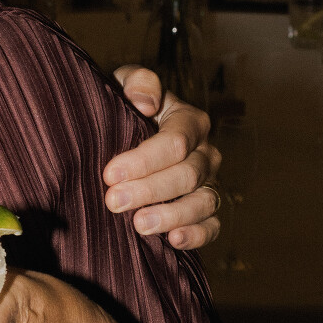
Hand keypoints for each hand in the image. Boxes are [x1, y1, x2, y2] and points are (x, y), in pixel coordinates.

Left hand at [106, 67, 220, 249]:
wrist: (122, 138)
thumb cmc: (123, 110)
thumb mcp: (123, 85)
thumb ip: (136, 82)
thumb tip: (145, 103)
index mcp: (189, 121)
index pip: (176, 141)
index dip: (144, 159)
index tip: (110, 173)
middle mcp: (205, 152)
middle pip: (187, 174)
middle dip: (149, 190)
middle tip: (113, 201)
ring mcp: (208, 183)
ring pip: (203, 202)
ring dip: (172, 215)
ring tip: (139, 225)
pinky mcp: (206, 211)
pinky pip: (212, 225)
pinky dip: (197, 235)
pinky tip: (174, 240)